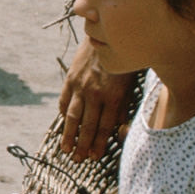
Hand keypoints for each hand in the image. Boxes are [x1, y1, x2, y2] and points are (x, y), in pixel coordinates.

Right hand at [57, 38, 135, 160]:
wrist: (108, 33)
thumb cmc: (125, 60)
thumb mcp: (131, 84)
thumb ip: (124, 108)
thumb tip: (120, 130)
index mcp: (113, 96)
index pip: (104, 127)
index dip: (99, 144)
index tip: (94, 157)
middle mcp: (95, 93)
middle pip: (87, 125)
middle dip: (83, 145)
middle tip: (78, 160)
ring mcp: (81, 86)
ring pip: (73, 116)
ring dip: (69, 135)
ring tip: (65, 150)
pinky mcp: (71, 78)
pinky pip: (65, 100)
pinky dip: (64, 113)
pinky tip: (64, 124)